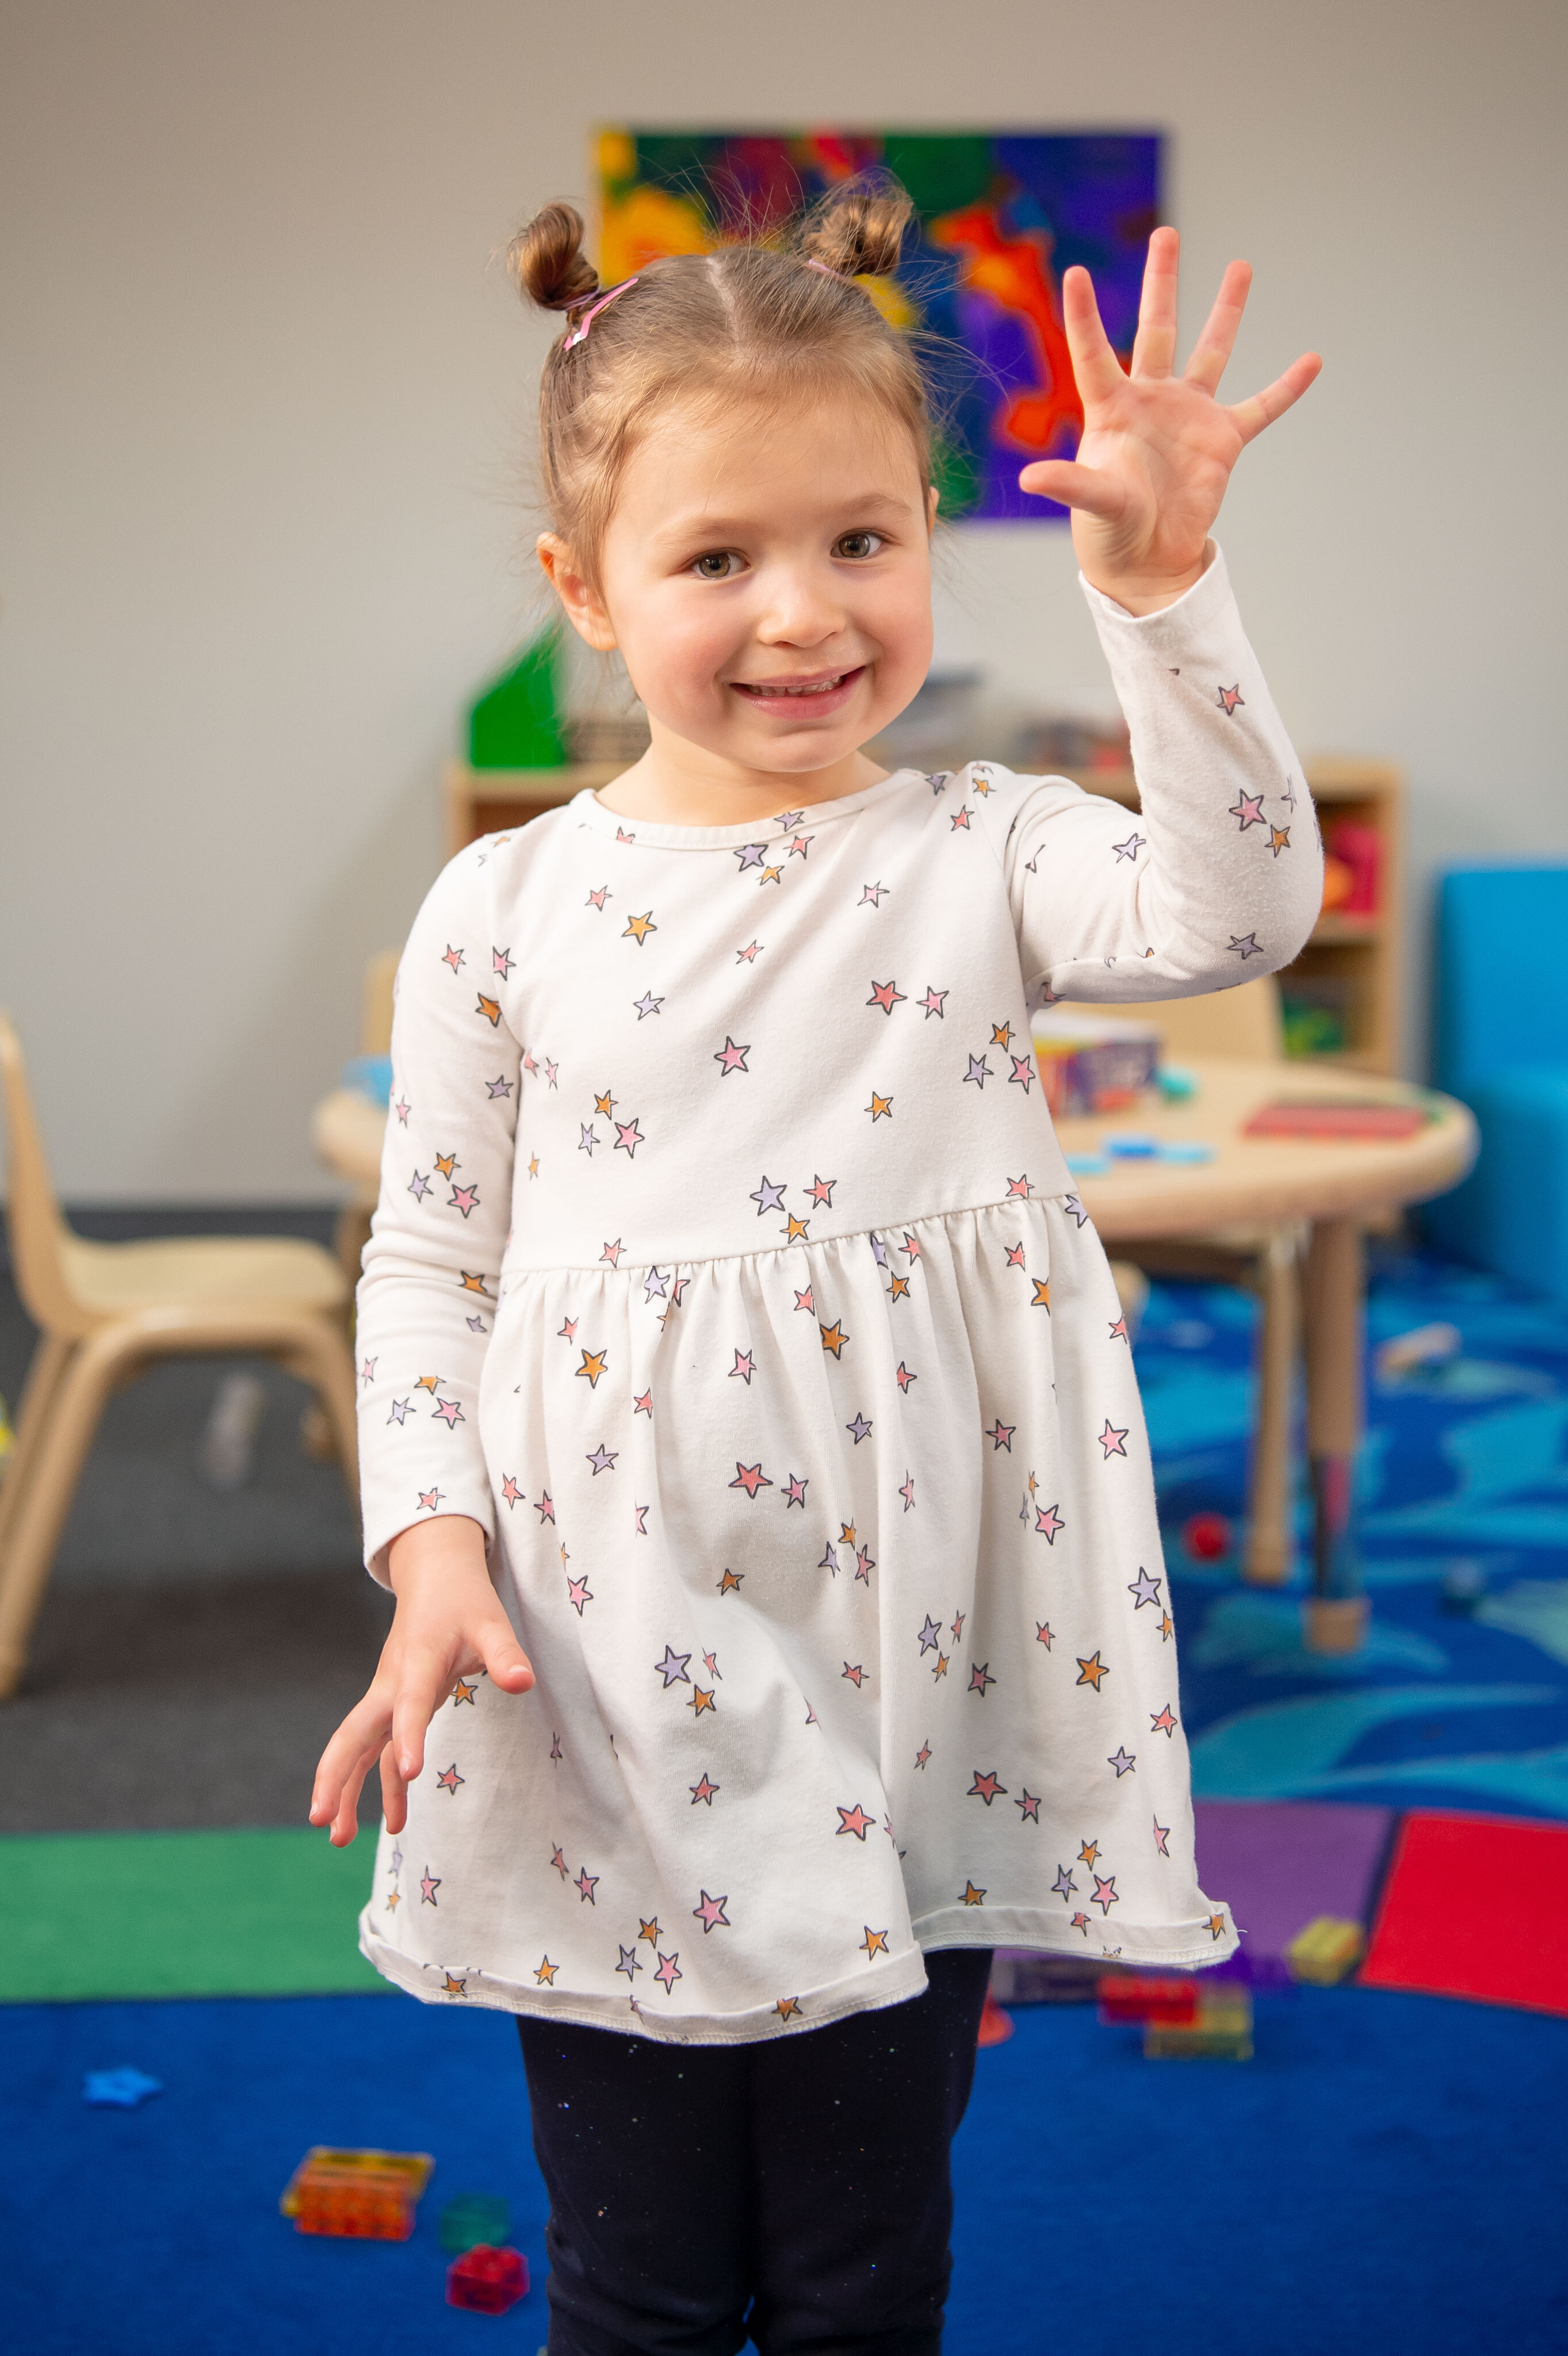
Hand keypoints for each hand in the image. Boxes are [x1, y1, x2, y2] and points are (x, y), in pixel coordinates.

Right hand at [309, 1516, 533, 1844]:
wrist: (435, 1579)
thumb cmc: (465, 1602)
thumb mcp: (491, 1622)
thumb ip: (505, 1654)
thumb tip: (524, 1682)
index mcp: (417, 1663)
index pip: (411, 1705)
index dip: (409, 1737)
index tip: (411, 1773)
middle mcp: (391, 1685)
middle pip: (354, 1734)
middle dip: (336, 1776)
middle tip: (321, 1820)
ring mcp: (387, 1698)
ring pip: (358, 1748)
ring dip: (346, 1789)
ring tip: (338, 1839)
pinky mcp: (393, 1707)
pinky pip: (378, 1751)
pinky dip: (377, 1784)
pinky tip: (394, 1823)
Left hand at [1019, 226, 1320, 612]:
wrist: (1146, 562)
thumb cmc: (1108, 533)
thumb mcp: (1091, 503)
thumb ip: (1069, 484)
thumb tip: (1029, 479)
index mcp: (1113, 410)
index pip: (1095, 353)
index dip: (1085, 316)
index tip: (1076, 273)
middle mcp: (1151, 401)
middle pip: (1157, 328)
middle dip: (1162, 281)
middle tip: (1166, 233)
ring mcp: (1190, 416)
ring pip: (1211, 351)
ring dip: (1226, 310)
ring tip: (1241, 265)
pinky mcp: (1222, 440)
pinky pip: (1261, 407)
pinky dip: (1287, 387)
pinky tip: (1312, 360)